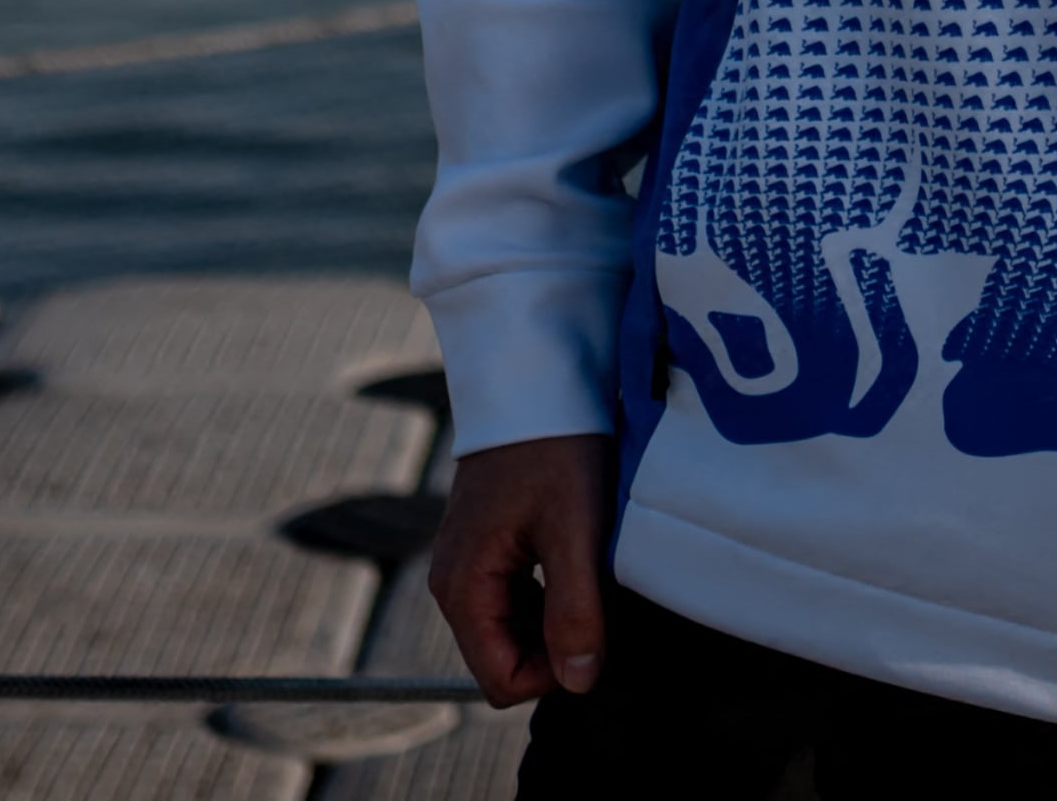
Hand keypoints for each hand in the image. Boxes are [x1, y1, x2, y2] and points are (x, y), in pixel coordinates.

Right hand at [423, 431, 615, 704]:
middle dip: (556, 646)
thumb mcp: (575, 531)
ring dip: (556, 618)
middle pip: (505, 657)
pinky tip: (580, 559)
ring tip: (593, 573)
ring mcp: (468, 560)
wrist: (537, 375)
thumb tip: (578, 682)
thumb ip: (575, 611)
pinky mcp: (487, 542)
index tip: (595, 631)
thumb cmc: (557, 447)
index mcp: (462, 587)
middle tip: (602, 601)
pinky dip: (550, 593)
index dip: (553, 674)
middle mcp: (454, 581)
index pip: (500, 680)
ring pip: (514, 628)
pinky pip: (516, 596)